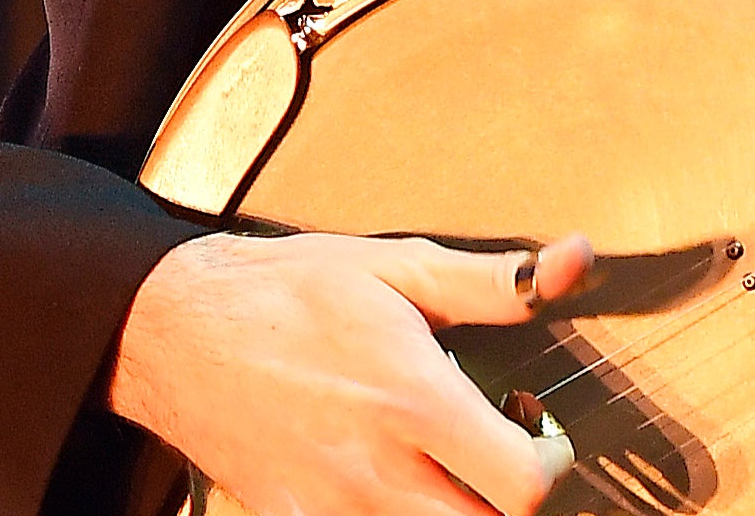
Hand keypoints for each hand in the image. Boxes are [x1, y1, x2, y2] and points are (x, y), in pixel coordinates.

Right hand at [112, 229, 593, 515]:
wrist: (177, 330)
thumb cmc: (288, 292)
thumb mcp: (397, 267)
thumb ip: (495, 281)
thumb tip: (576, 263)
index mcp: (412, 401)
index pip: (524, 485)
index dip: (548, 460)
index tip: (530, 427)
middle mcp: (376, 471)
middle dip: (504, 496)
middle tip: (491, 452)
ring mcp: (332, 510)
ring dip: (451, 506)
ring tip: (440, 464)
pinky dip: (391, 514)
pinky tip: (387, 478)